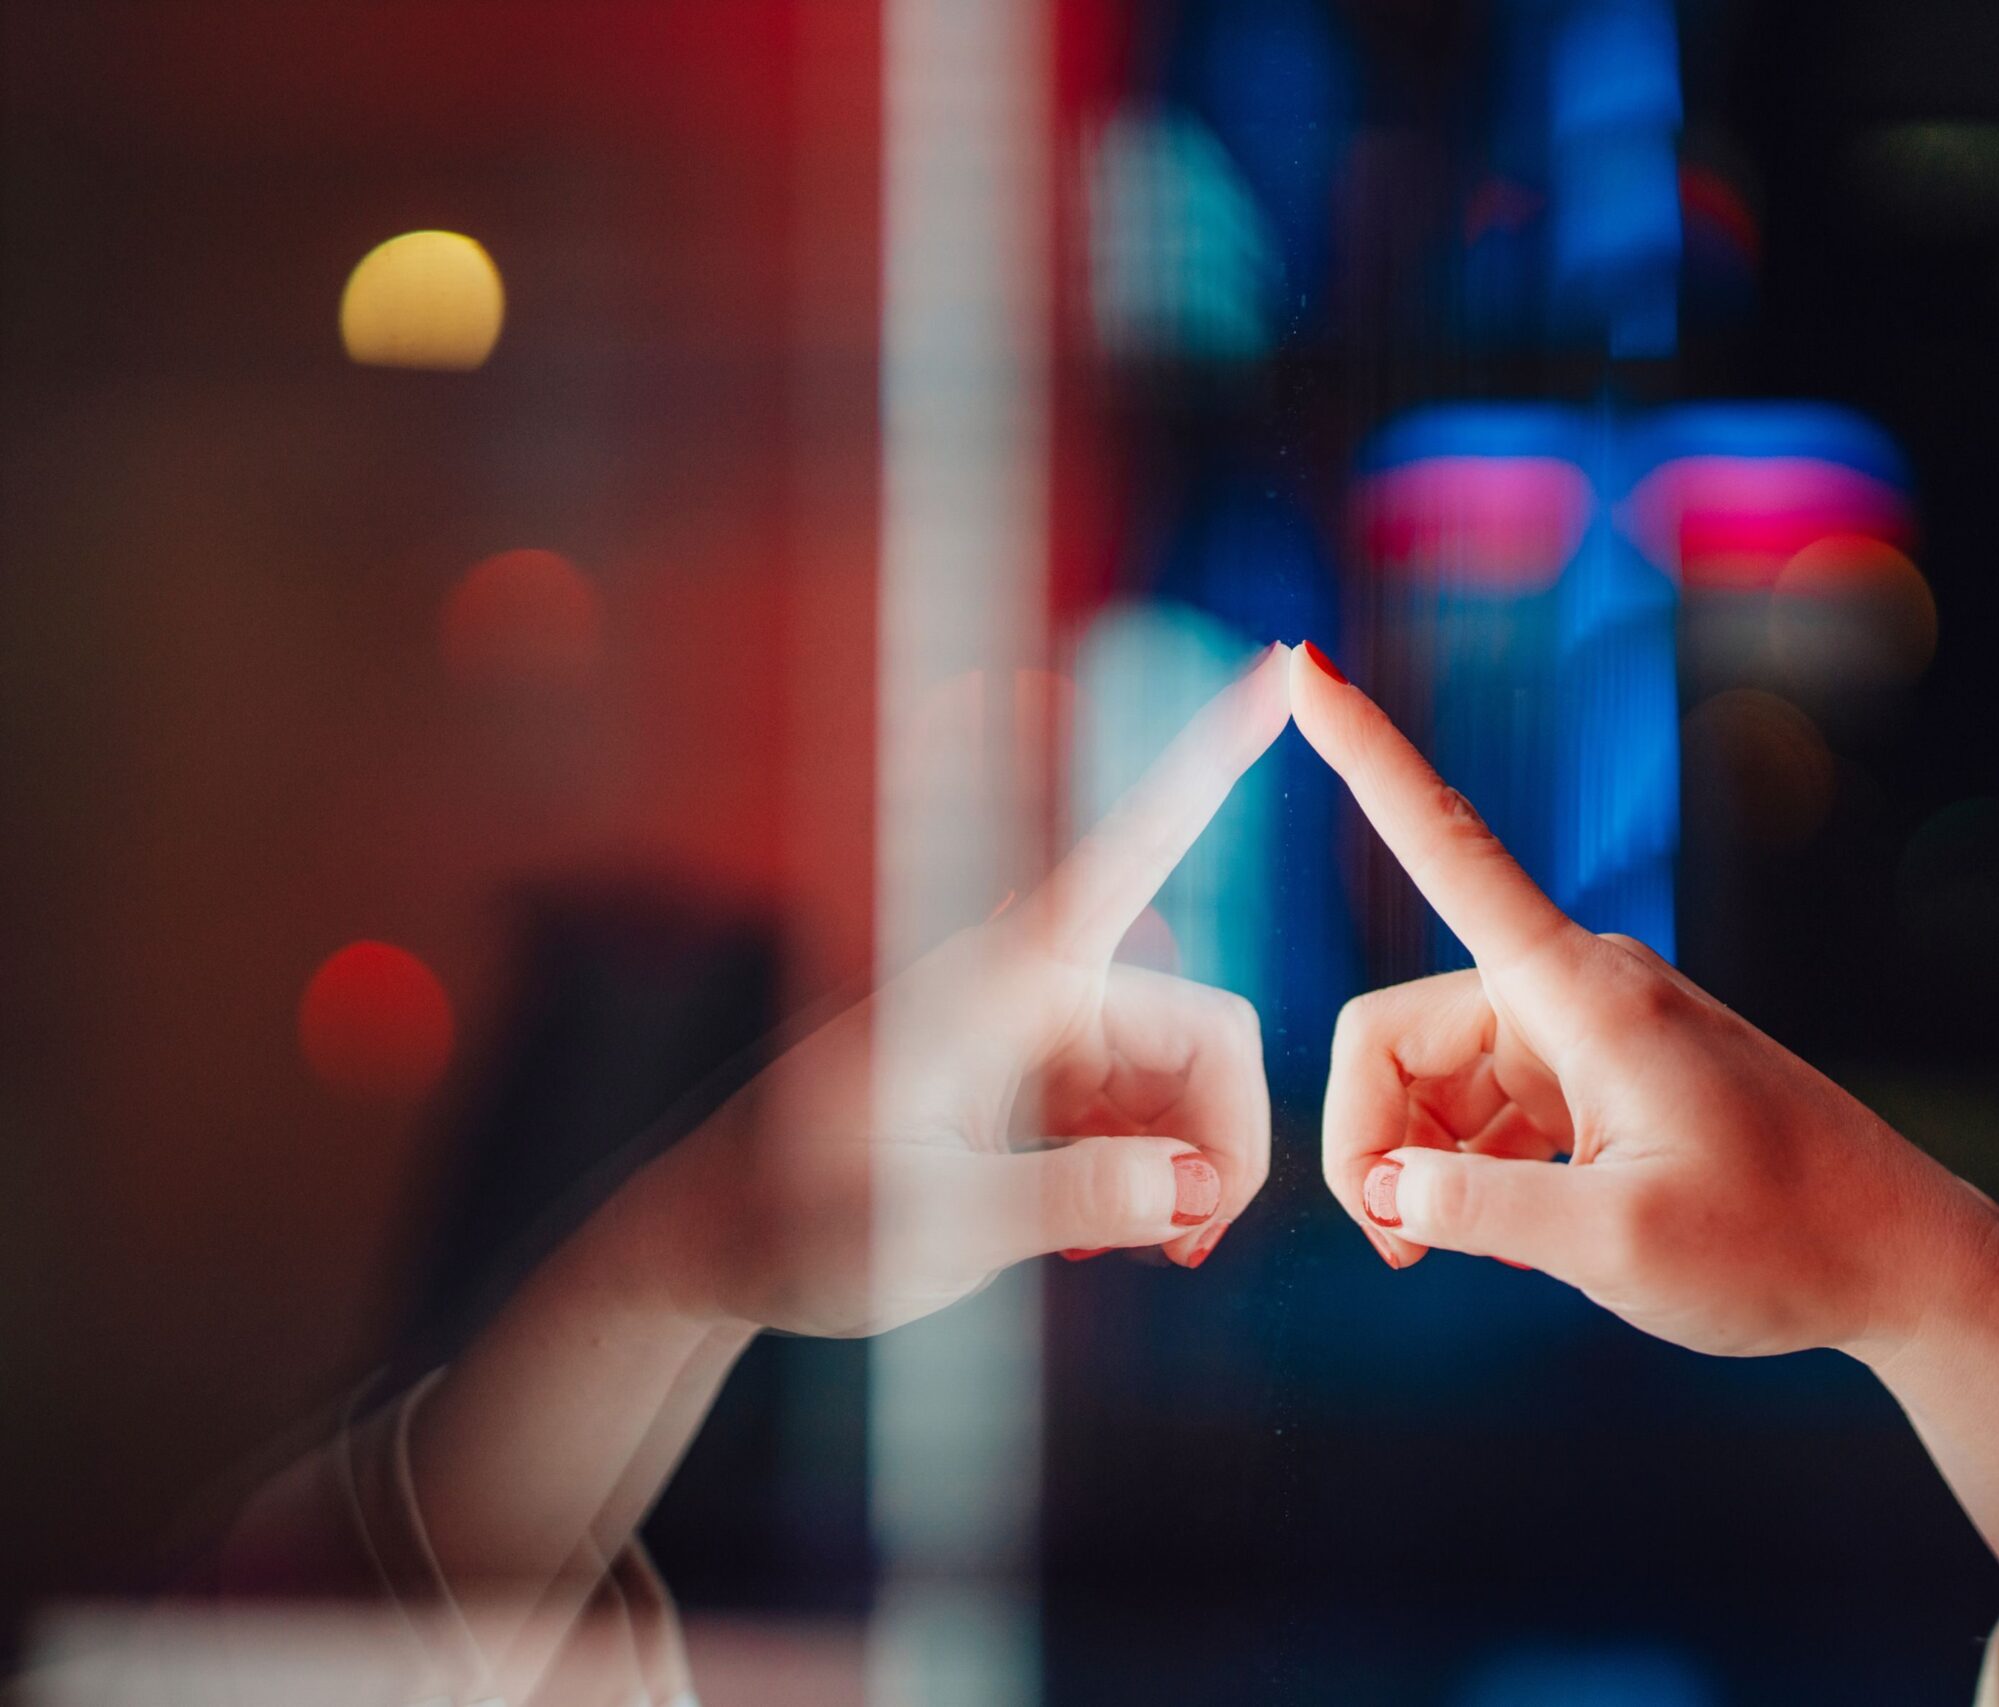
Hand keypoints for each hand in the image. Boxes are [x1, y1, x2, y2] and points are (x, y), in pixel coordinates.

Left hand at [600, 645, 1289, 1338]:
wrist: (715, 1243)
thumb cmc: (797, 1225)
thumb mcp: (932, 1232)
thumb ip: (1069, 1202)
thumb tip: (1195, 1186)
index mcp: (997, 983)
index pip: (1129, 850)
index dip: (1209, 762)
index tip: (1282, 667)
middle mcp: (1028, 983)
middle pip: (1207, 1031)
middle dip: (1225, 1136)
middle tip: (1192, 1246)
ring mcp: (1037, 1028)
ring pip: (1187, 1075)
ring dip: (1190, 1163)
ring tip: (1146, 1251)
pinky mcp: (1037, 1074)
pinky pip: (1147, 1104)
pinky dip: (1152, 1171)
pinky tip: (1098, 1235)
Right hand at [1288, 644, 1997, 1362]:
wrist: (1898, 1262)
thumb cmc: (1779, 1245)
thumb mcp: (1613, 1245)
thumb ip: (1475, 1210)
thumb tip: (1385, 1187)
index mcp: (1577, 991)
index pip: (1444, 844)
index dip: (1365, 754)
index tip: (1303, 663)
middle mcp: (1573, 985)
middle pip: (1396, 1030)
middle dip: (1373, 1136)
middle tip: (1403, 1248)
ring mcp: (1585, 1028)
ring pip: (1432, 1076)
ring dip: (1425, 1164)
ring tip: (1475, 1250)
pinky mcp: (1599, 1072)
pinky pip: (1484, 1104)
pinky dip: (1473, 1168)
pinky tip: (1523, 1228)